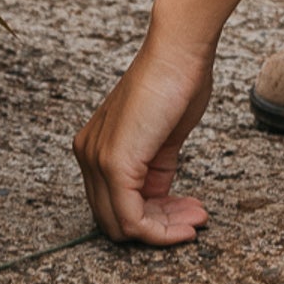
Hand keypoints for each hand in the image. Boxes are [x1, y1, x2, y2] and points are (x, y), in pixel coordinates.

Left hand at [72, 19, 214, 245]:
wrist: (179, 52)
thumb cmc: (175, 83)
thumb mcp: (161, 138)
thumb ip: (152, 170)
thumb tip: (157, 200)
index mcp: (94, 146)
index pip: (112, 203)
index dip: (150, 217)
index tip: (185, 215)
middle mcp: (87, 154)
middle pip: (114, 219)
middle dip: (157, 228)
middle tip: (193, 221)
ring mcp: (97, 160)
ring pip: (122, 224)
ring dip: (163, 231)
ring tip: (196, 220)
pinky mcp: (115, 165)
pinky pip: (133, 218)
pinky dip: (161, 229)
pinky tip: (188, 221)